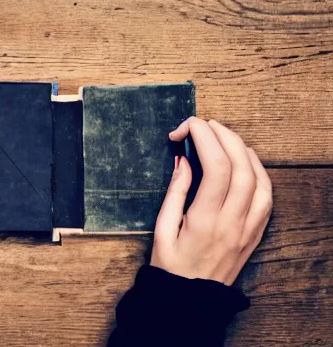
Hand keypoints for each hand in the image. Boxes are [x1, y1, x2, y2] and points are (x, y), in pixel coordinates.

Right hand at [151, 117, 272, 284]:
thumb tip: (185, 160)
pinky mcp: (255, 233)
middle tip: (204, 124)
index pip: (216, 167)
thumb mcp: (160, 230)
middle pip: (240, 167)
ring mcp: (248, 229)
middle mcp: (231, 223)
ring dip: (243, 149)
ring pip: (259, 179)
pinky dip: (258, 171)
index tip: (187, 126)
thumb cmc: (170, 267)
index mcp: (204, 222)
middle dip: (223, 135)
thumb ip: (175, 193)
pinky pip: (267, 196)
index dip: (204, 137)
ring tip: (223, 135)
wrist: (189, 304)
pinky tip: (244, 160)